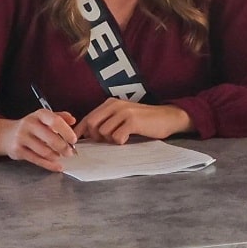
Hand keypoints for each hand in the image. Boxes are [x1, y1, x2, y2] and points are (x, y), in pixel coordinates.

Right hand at [0, 110, 77, 171]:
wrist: (6, 135)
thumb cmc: (31, 126)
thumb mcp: (44, 118)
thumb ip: (60, 117)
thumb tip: (73, 120)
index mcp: (39, 114)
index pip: (55, 121)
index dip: (66, 131)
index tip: (74, 140)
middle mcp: (29, 124)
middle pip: (50, 138)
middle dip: (63, 147)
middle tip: (70, 152)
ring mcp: (22, 137)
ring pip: (44, 151)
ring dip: (56, 156)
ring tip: (61, 156)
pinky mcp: (17, 150)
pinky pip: (36, 160)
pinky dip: (49, 165)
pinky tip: (57, 166)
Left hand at [75, 99, 192, 143]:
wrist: (168, 117)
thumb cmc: (144, 121)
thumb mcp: (122, 117)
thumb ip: (106, 122)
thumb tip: (85, 136)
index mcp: (110, 103)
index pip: (87, 118)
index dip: (80, 132)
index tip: (78, 144)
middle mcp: (115, 105)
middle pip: (91, 124)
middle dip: (95, 137)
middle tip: (107, 141)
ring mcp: (124, 112)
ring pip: (103, 132)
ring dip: (110, 140)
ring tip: (122, 138)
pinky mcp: (133, 121)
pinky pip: (117, 137)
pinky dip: (121, 142)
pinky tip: (129, 139)